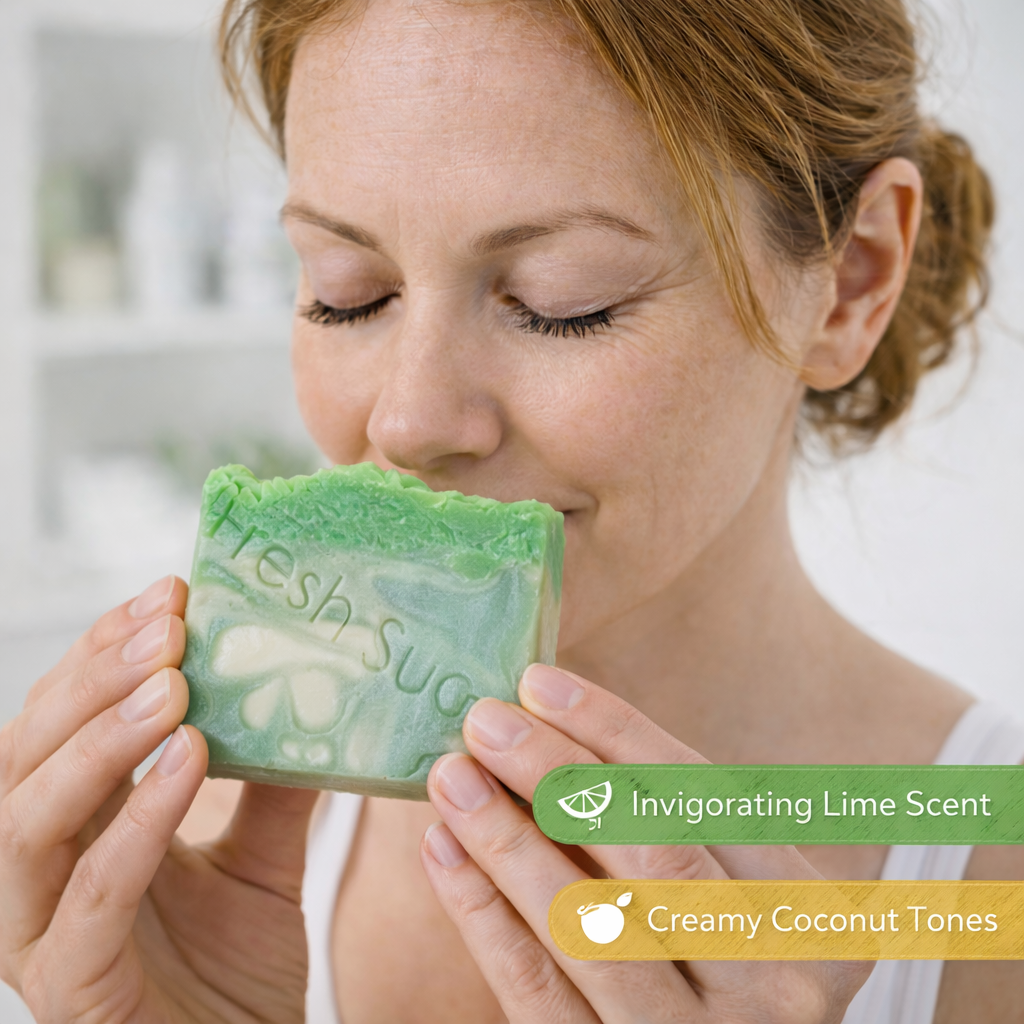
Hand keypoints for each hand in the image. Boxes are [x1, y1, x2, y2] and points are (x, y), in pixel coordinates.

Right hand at [0, 576, 318, 1023]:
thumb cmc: (234, 969)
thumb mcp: (261, 858)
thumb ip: (273, 785)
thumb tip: (314, 696)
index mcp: (76, 828)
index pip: (64, 721)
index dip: (104, 654)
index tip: (169, 593)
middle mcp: (40, 872)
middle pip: (29, 754)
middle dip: (95, 679)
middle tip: (168, 622)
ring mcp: (42, 933)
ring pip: (30, 819)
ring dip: (100, 739)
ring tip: (172, 682)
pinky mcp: (73, 989)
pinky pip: (93, 896)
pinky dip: (137, 821)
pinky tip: (190, 762)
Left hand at [420, 665, 870, 1022]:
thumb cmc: (726, 968)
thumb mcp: (737, 899)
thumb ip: (674, 827)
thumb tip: (554, 727)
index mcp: (813, 915)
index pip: (701, 797)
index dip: (616, 731)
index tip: (540, 684)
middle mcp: (773, 983)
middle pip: (651, 852)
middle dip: (558, 774)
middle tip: (486, 720)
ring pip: (588, 923)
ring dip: (507, 838)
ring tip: (453, 776)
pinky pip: (537, 990)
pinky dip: (482, 915)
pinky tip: (446, 851)